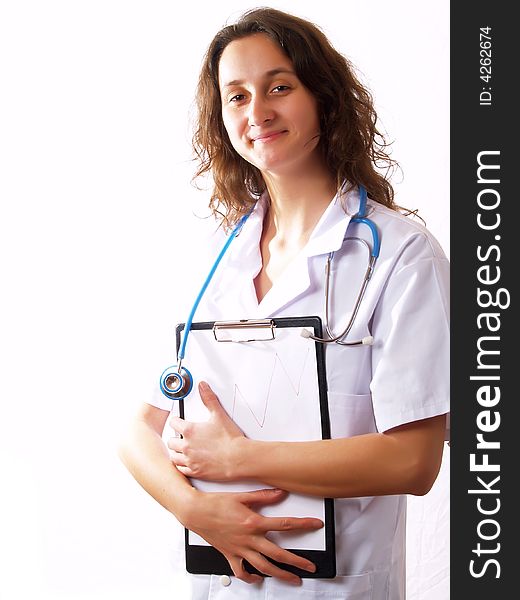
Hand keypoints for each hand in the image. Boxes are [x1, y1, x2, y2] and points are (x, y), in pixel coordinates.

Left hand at [168, 381, 244, 480]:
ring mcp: (189, 460)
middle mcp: (186, 446)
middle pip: (170, 441)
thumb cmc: (230, 439)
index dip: (176, 421)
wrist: (238, 458)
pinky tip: (188, 462)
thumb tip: (202, 386)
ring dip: (176, 452)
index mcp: (189, 431)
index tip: (179, 421)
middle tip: (182, 437)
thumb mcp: (219, 415)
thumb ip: (209, 399)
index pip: (173, 423)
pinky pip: (181, 469)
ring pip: (173, 456)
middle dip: (175, 438)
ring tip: (183, 449)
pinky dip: (182, 466)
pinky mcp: (195, 471)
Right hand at [185, 487, 321, 583]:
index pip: (284, 524)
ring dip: (280, 575)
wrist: (195, 512)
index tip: (315, 525)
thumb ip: (263, 496)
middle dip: (297, 562)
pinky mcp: (230, 555)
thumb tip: (281, 492)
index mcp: (254, 522)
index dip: (303, 524)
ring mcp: (239, 549)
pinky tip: (258, 578)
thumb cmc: (216, 503)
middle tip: (310, 567)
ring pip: (263, 567)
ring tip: (293, 579)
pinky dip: (251, 578)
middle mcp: (249, 539)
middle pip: (278, 554)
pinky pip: (241, 572)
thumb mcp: (242, 496)